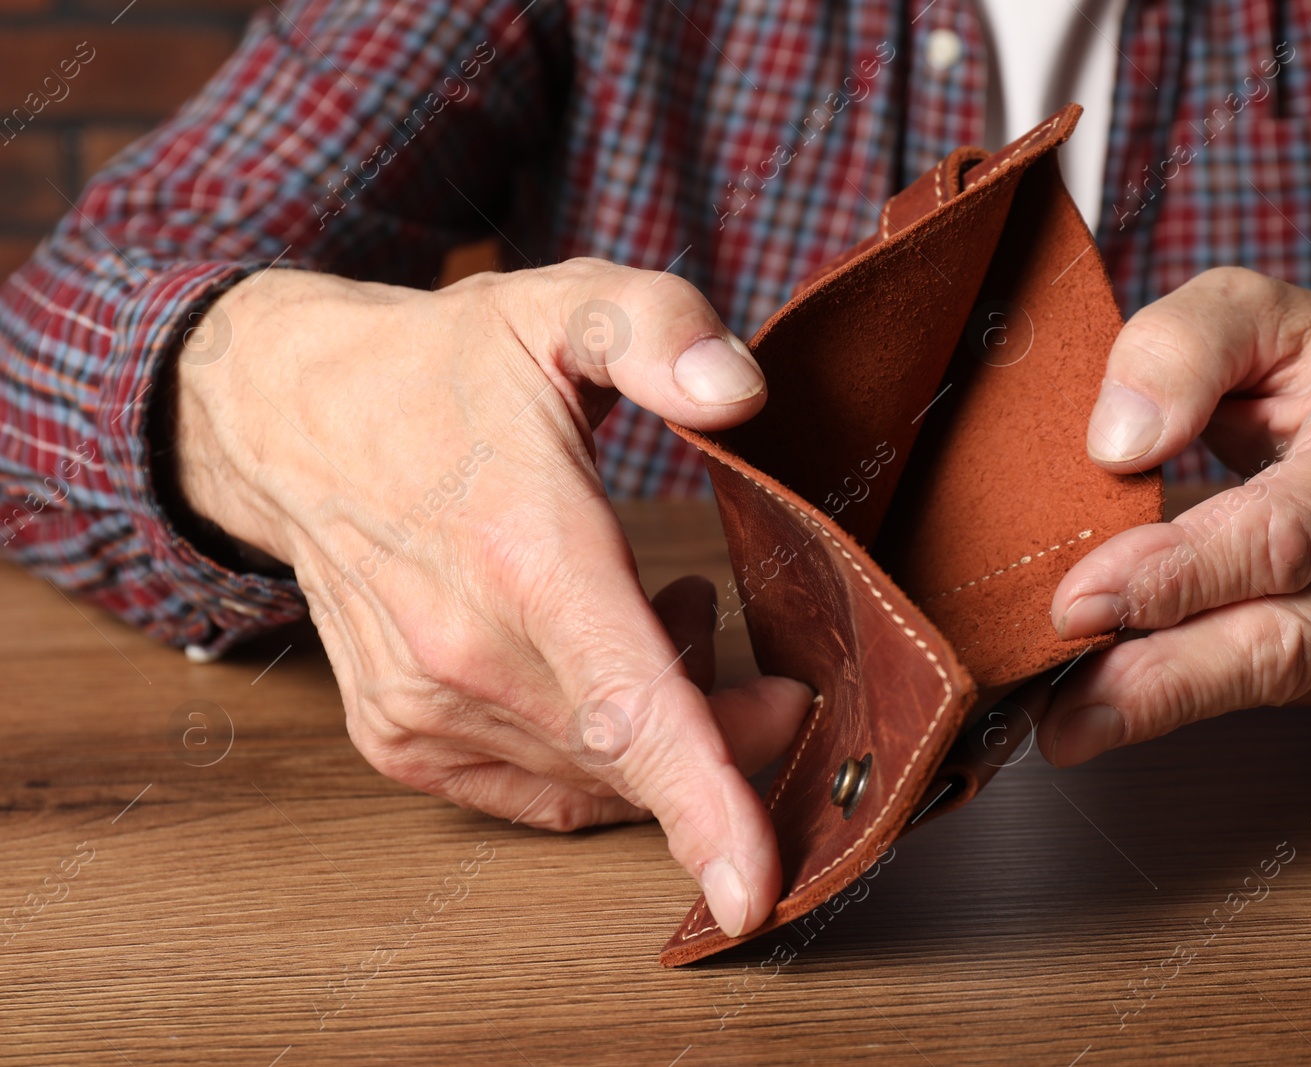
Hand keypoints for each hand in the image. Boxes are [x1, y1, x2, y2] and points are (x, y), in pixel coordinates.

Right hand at [174, 260, 813, 935]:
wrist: (291, 419)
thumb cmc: (443, 368)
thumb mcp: (560, 311)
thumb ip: (659, 330)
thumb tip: (742, 395)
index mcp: (524, 553)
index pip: (628, 706)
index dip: (704, 802)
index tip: (753, 891)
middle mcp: (465, 651)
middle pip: (639, 753)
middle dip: (729, 724)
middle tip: (735, 629)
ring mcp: (424, 707)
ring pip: (596, 778)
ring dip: (657, 726)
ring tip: (654, 615)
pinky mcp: (400, 739)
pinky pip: (541, 789)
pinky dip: (597, 751)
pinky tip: (596, 663)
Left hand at [1039, 267, 1310, 764]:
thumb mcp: (1254, 308)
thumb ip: (1183, 346)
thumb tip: (1118, 443)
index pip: (1282, 531)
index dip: (1180, 573)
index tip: (1081, 600)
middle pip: (1285, 635)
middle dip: (1166, 678)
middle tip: (1065, 710)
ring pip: (1276, 677)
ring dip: (1164, 707)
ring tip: (1065, 727)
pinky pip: (1267, 688)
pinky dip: (1182, 702)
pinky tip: (1105, 706)